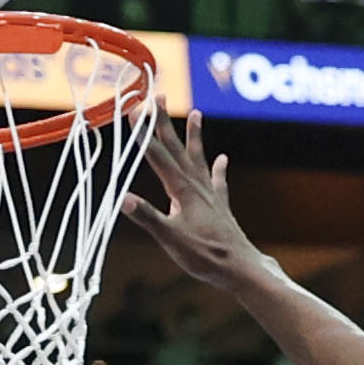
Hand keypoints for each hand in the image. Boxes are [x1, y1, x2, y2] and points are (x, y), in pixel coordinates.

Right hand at [118, 111, 260, 285]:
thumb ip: (148, 217)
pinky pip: (218, 181)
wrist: (240, 268)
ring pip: (199, 158)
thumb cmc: (205, 256)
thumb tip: (123, 199)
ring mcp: (210, 194)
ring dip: (195, 136)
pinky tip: (223, 159)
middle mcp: (197, 186)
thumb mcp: (171, 239)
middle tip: (158, 96)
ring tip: (197, 114)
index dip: (143, 133)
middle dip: (164, 123)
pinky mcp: (220, 206)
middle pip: (177, 148)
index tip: (133, 109)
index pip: (157, 156)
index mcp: (182, 190)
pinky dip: (219, 169)